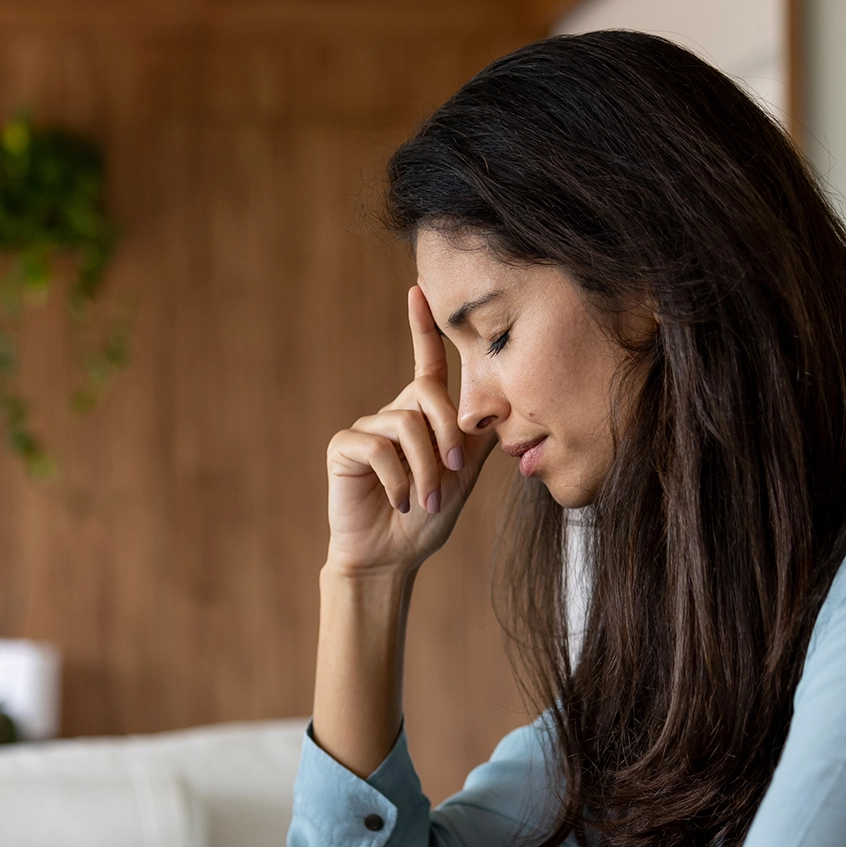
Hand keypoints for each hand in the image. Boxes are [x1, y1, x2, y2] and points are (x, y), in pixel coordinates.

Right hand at [324, 286, 496, 577]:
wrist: (392, 556)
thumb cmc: (428, 517)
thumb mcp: (464, 475)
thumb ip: (477, 437)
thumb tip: (500, 404)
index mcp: (424, 414)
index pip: (426, 363)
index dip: (423, 327)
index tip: (420, 289)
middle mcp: (394, 413)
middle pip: (428, 394)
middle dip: (447, 435)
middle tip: (453, 475)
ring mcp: (367, 429)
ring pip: (406, 425)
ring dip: (425, 469)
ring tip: (427, 501)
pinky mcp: (345, 448)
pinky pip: (378, 447)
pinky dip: (398, 479)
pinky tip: (401, 502)